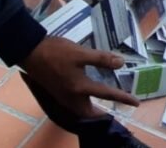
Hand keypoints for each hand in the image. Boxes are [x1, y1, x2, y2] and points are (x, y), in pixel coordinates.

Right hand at [21, 36, 137, 117]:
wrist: (30, 51)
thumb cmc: (56, 52)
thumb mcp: (81, 53)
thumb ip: (101, 59)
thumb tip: (121, 63)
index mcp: (80, 88)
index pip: (106, 94)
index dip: (123, 98)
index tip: (136, 103)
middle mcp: (70, 97)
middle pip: (89, 112)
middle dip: (100, 114)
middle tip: (112, 111)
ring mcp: (61, 96)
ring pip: (79, 110)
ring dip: (90, 110)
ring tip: (99, 107)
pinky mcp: (55, 91)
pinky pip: (71, 104)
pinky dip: (80, 105)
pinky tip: (83, 97)